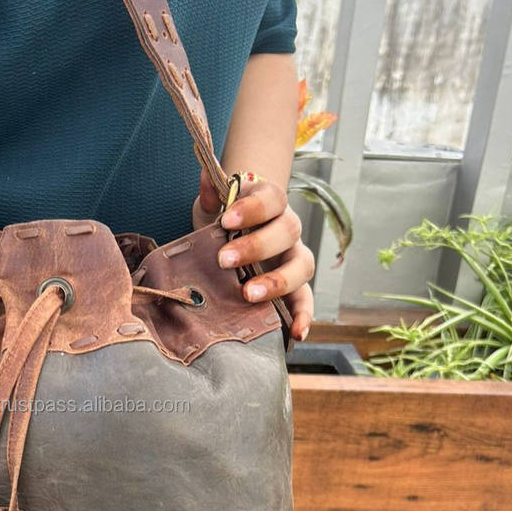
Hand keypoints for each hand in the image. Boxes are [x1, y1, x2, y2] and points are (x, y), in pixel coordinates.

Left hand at [194, 171, 314, 341]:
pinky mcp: (295, 286)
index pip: (271, 198)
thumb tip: (205, 177)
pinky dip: (304, 316)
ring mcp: (294, 257)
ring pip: (301, 266)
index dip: (252, 208)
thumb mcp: (214, 203)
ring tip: (250, 295)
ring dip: (278, 282)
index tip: (225, 219)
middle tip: (224, 260)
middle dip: (256, 247)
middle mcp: (288, 227)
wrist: (237, 233)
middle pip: (287, 231)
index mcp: (271, 201)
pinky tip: (295, 333)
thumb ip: (211, 192)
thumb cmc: (225, 217)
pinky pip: (306, 300)